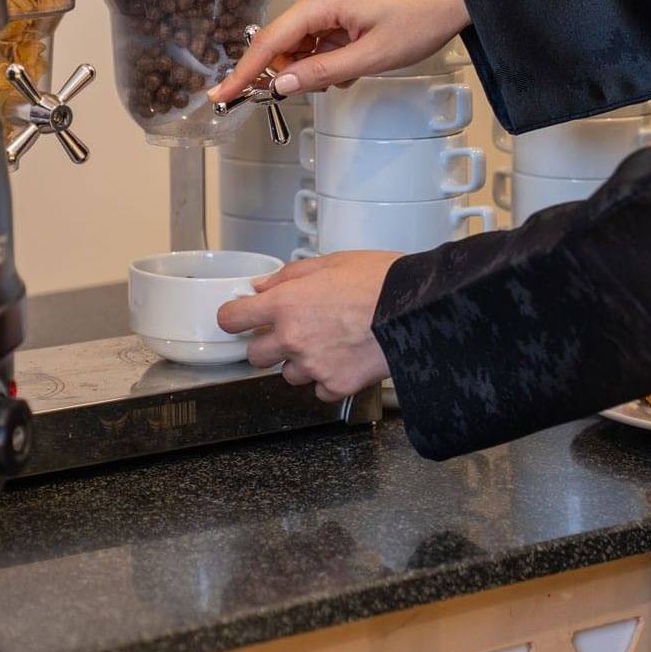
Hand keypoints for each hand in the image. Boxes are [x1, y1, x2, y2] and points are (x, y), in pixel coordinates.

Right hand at [206, 0, 468, 102]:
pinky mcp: (338, 8)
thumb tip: (279, 85)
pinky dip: (326, 59)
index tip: (220, 96)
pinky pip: (317, 41)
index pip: (269, 42)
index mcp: (320, 3)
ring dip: (314, 69)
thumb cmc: (418, 20)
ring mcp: (327, 2)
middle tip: (320, 89)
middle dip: (289, 74)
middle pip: (280, 45)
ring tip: (351, 73)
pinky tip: (352, 65)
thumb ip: (321, 72)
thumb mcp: (370, 57)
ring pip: (300, 46)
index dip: (243, 73)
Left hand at [216, 251, 400, 401]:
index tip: (241, 317)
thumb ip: (289, 276)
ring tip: (329, 343)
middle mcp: (292, 338)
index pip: (232, 319)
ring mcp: (313, 366)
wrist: (419, 309)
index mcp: (286, 303)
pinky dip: (327, 379)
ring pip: (288, 374)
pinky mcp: (336, 385)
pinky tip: (345, 360)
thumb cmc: (380, 280)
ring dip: (300, 362)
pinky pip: (319, 390)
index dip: (234, 318)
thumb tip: (261, 286)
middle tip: (293, 331)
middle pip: (255, 355)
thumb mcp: (331, 262)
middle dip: (269, 344)